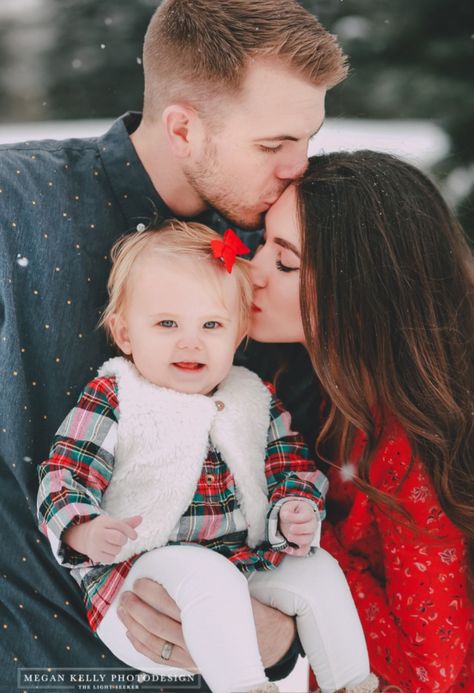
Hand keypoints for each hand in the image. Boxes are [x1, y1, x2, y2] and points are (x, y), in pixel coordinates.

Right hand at [63, 514, 141, 563]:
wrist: (84, 537)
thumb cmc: (103, 528)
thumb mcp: (113, 522)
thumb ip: (127, 522)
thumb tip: (141, 518)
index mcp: (103, 522)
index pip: (120, 525)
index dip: (130, 531)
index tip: (135, 536)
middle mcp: (98, 533)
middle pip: (119, 538)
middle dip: (123, 540)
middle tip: (120, 539)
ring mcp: (95, 545)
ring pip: (117, 550)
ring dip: (117, 548)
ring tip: (110, 544)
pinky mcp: (94, 556)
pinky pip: (111, 559)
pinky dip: (112, 556)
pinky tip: (106, 550)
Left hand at [118, 579, 294, 669]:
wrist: (263, 639)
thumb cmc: (244, 609)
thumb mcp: (231, 587)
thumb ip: (208, 578)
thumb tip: (184, 558)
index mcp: (207, 615)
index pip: (172, 604)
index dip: (152, 593)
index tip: (140, 582)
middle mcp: (197, 638)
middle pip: (158, 624)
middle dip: (137, 608)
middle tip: (127, 594)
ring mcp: (192, 654)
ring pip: (155, 642)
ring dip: (134, 626)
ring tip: (124, 610)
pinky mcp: (188, 664)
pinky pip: (159, 658)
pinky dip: (141, 646)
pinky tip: (131, 633)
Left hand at [278, 500, 315, 555]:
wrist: (293, 518)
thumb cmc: (292, 512)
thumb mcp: (288, 507)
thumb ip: (287, 511)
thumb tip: (285, 515)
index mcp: (308, 513)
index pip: (306, 515)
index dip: (295, 517)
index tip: (284, 515)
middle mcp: (312, 524)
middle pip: (310, 528)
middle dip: (299, 529)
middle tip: (290, 528)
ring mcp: (310, 535)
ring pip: (307, 540)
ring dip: (297, 539)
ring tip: (288, 536)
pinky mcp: (305, 544)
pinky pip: (304, 551)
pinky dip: (296, 552)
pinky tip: (288, 549)